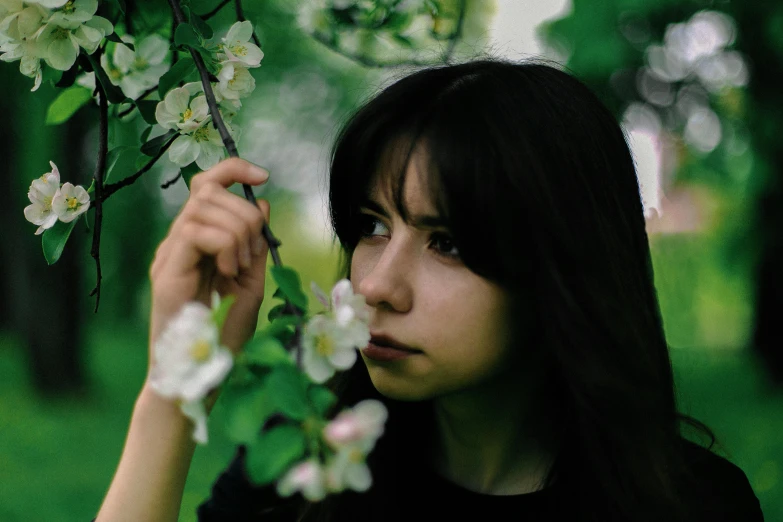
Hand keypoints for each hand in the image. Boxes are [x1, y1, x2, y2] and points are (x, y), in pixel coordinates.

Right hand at [148, 158, 270, 361]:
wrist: (203, 374)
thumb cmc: (225, 334)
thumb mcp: (252, 282)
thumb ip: (256, 244)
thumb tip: (262, 202)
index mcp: (199, 242)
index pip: (207, 186)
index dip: (233, 169)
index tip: (263, 176)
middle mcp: (179, 242)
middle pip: (207, 190)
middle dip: (244, 213)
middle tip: (252, 255)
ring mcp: (169, 255)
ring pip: (202, 206)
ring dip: (237, 231)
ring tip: (240, 267)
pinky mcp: (166, 270)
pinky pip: (194, 230)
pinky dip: (223, 244)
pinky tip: (229, 271)